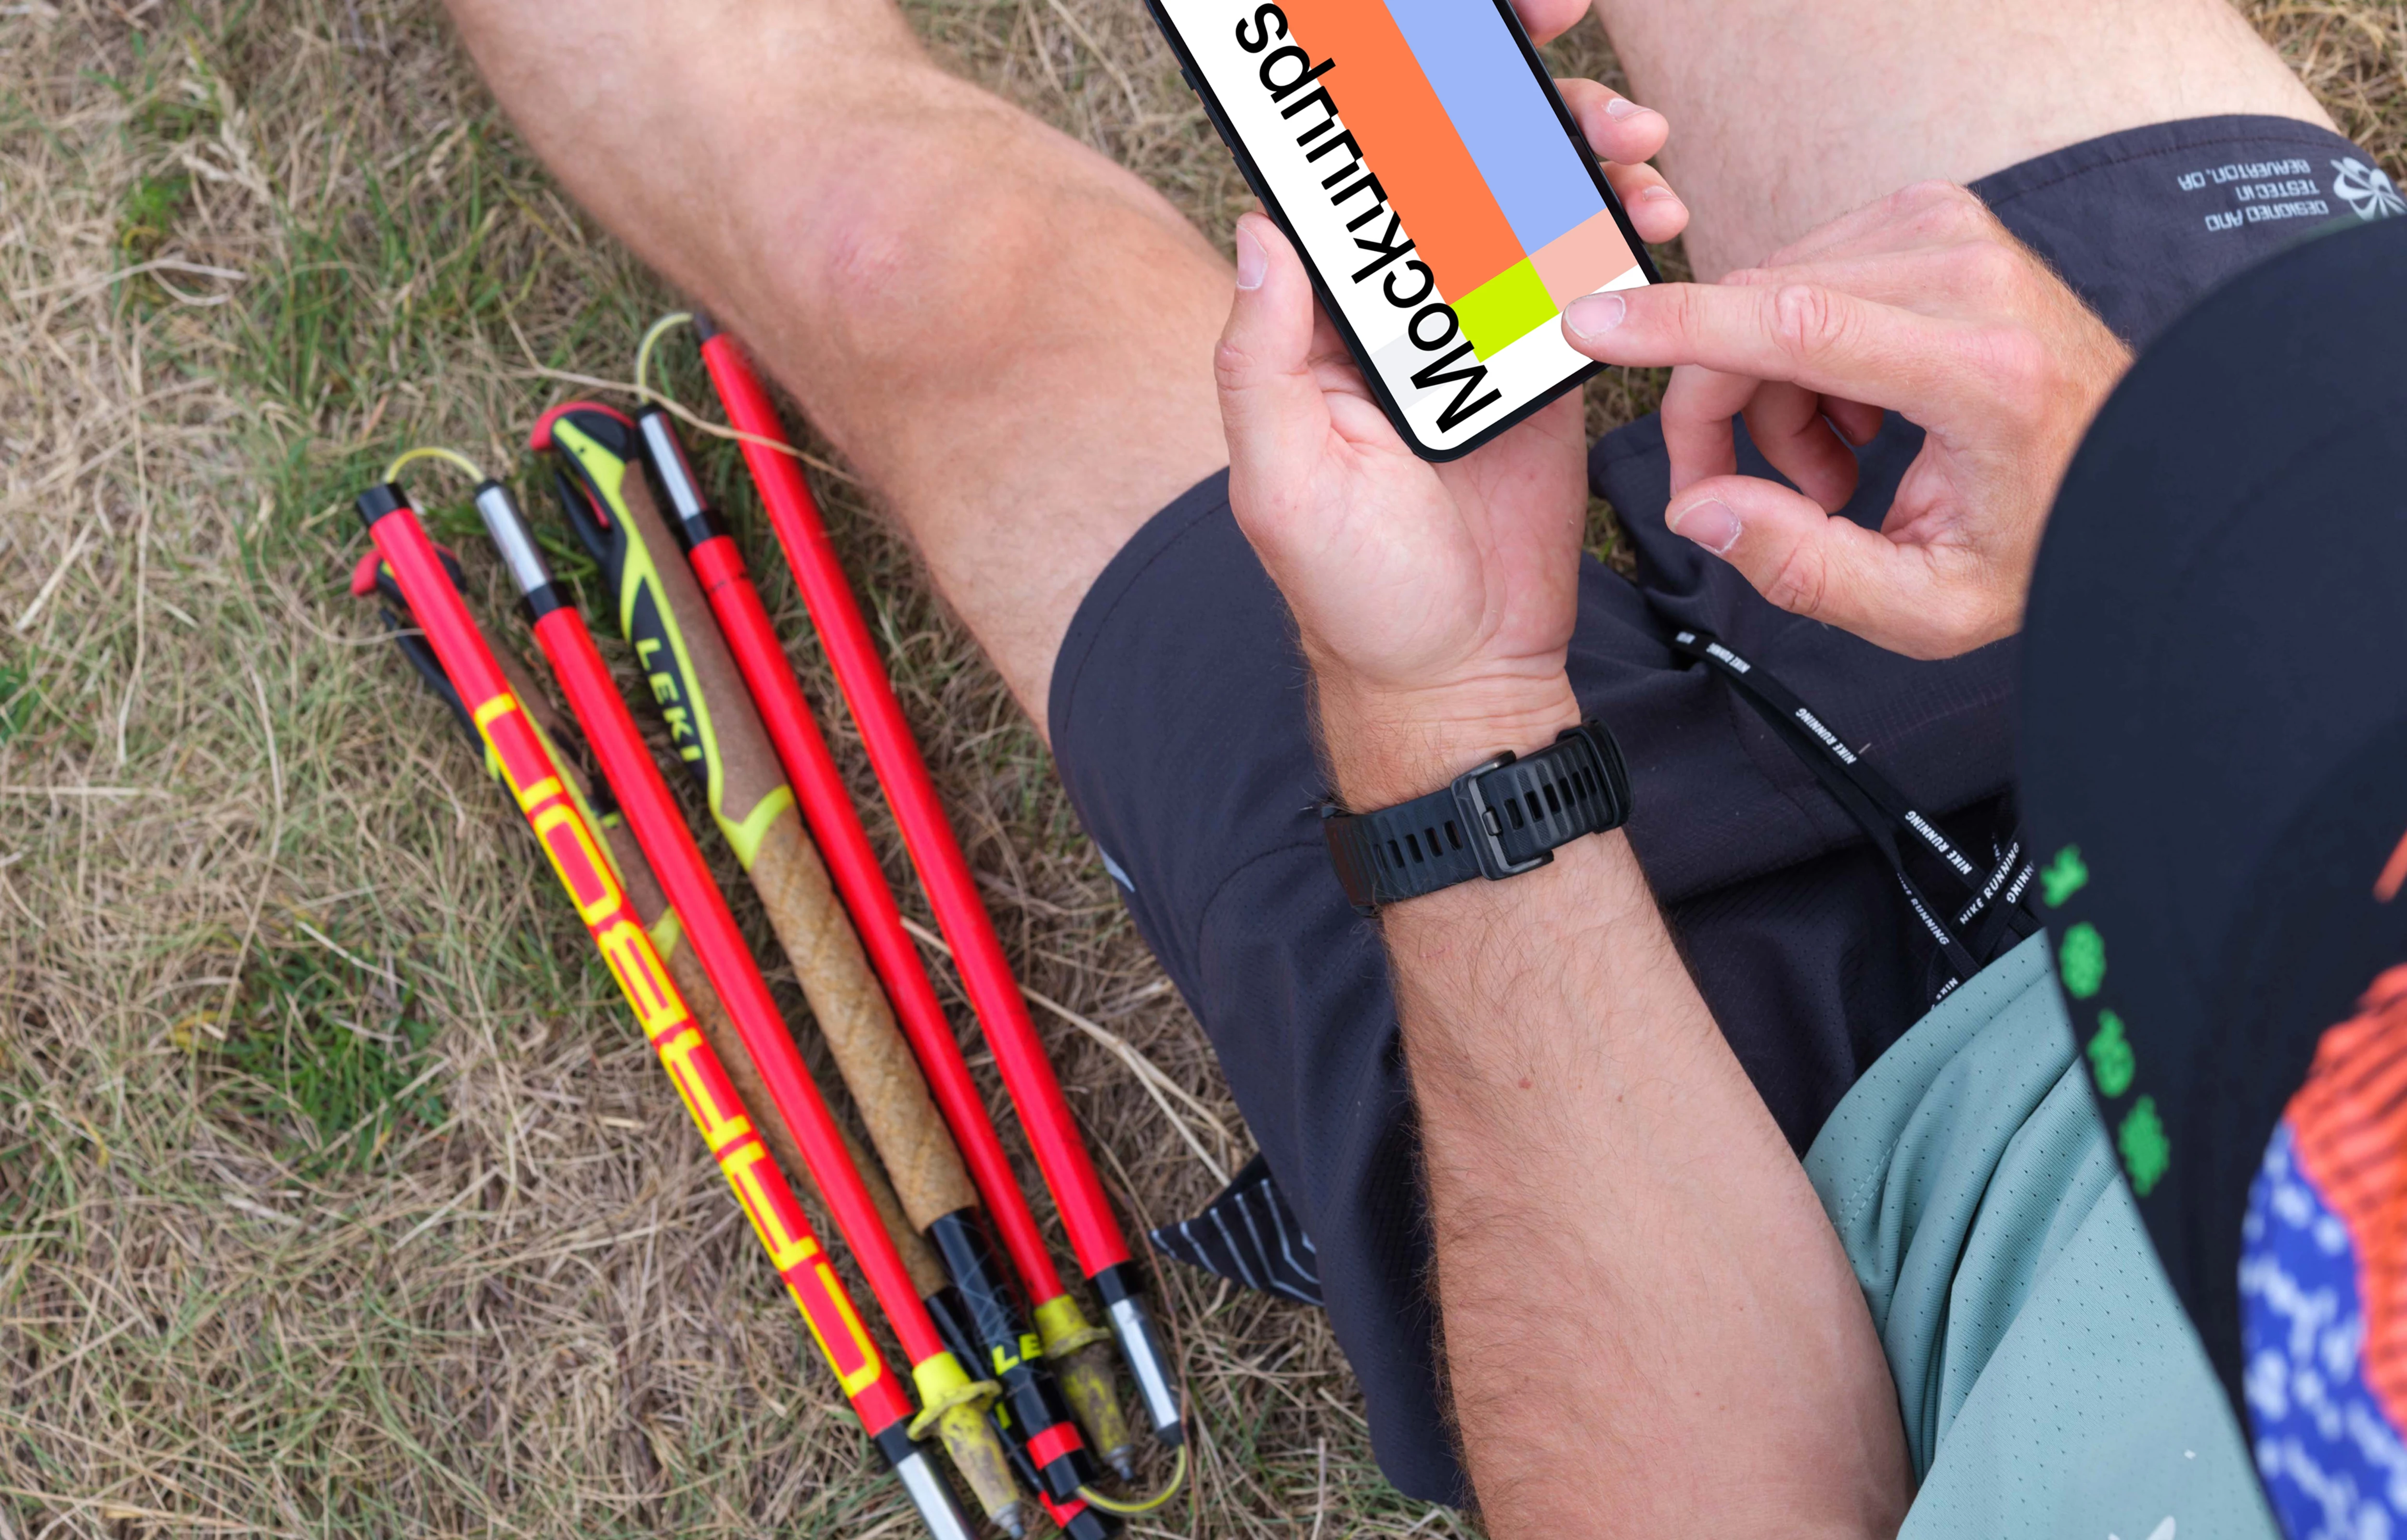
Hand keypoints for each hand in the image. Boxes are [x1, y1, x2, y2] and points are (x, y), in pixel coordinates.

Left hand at [1214, 92, 1687, 804]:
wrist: (1463, 672)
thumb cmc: (1358, 595)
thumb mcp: (1282, 482)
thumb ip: (1261, 361)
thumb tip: (1262, 237)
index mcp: (1320, 330)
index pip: (1344, 192)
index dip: (1384, 110)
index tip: (1433, 54)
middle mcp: (1400, 320)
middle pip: (1448, 175)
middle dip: (1507, 107)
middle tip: (1563, 81)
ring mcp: (1480, 336)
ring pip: (1524, 207)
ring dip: (1578, 153)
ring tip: (1634, 144)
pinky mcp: (1548, 365)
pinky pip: (1584, 271)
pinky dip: (1619, 228)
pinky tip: (1651, 210)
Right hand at [1562, 181, 2132, 658]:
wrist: (2133, 469)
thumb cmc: (2037, 539)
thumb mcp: (1926, 606)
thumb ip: (1801, 569)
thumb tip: (1697, 506)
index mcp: (1980, 370)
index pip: (1794, 322)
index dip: (1677, 326)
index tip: (1588, 323)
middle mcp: (1971, 276)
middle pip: (1760, 315)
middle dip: (1720, 410)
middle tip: (1750, 497)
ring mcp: (1955, 232)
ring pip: (1770, 295)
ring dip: (1770, 390)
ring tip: (1839, 467)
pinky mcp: (1937, 216)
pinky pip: (1804, 274)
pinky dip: (1802, 352)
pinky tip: (1860, 412)